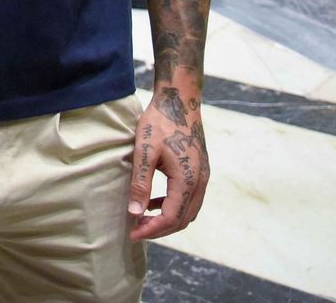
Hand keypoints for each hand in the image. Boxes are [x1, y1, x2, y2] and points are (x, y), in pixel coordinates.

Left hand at [128, 86, 209, 239]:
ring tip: (142, 219)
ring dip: (167, 220)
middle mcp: (200, 182)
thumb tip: (134, 213)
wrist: (179, 99)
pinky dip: (173, 207)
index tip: (132, 234)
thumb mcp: (144, 151)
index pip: (171, 218)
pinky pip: (189, 199)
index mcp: (187, 179)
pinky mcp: (200, 171)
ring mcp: (203, 177)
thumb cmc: (159, 122)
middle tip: (135, 230)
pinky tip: (154, 202)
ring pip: (188, 211)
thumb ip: (140, 182)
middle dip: (159, 229)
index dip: (152, 230)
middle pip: (183, 219)